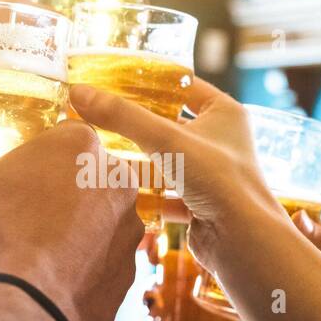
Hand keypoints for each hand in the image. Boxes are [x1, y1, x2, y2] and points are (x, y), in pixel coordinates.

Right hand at [0, 122, 142, 320]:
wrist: (23, 312)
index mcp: (79, 145)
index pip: (59, 137)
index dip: (32, 159)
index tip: (10, 182)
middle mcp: (116, 181)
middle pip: (82, 178)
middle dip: (57, 193)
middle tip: (19, 218)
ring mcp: (128, 230)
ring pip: (96, 221)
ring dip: (73, 231)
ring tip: (32, 253)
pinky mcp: (130, 272)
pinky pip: (102, 262)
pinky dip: (81, 268)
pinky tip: (49, 281)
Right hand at [68, 80, 278, 269]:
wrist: (241, 240)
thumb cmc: (218, 180)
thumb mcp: (165, 139)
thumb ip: (122, 116)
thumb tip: (79, 93)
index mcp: (224, 112)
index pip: (183, 84)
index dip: (150, 80)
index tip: (116, 79)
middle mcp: (221, 141)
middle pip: (171, 124)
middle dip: (138, 123)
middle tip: (102, 114)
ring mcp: (211, 174)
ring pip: (167, 160)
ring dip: (139, 158)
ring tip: (102, 149)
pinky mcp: (201, 204)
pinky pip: (167, 193)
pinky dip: (145, 193)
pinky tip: (119, 189)